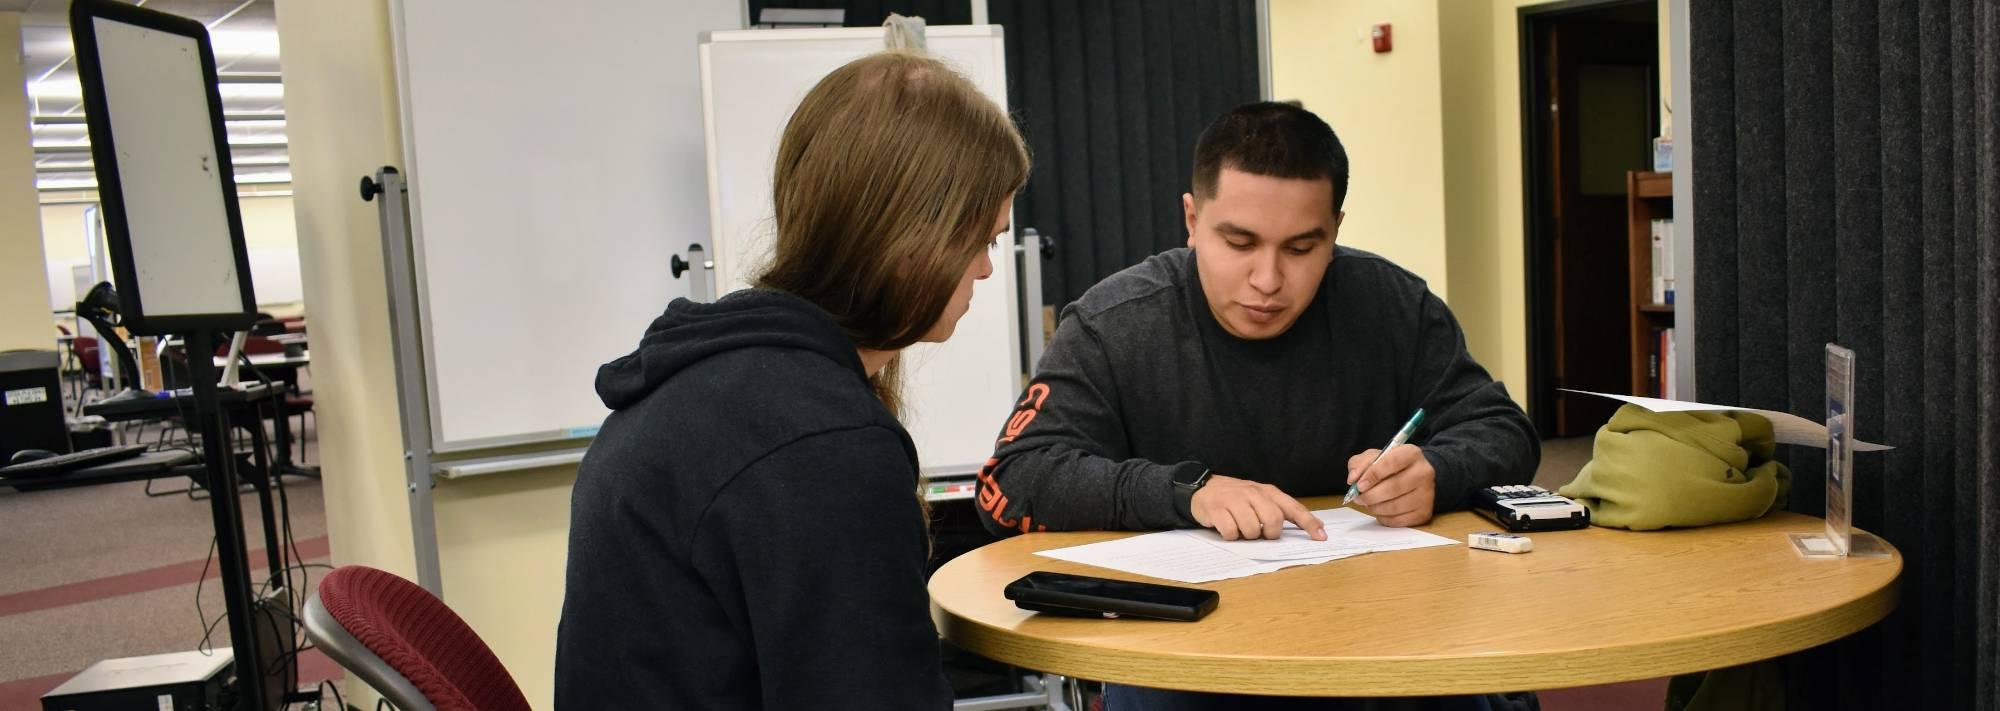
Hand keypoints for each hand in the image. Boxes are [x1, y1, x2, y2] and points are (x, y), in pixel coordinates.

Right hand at [1189, 475, 1325, 540]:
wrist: (1204, 488)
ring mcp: (1234, 500)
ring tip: (1241, 529)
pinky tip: (1227, 529)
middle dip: (1269, 533)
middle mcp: (1253, 493)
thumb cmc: (1238, 497)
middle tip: (1261, 533)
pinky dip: (1230, 536)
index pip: (1293, 508)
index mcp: (1268, 492)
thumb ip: (1281, 510)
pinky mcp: (1217, 509)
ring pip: (1251, 529)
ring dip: (1248, 536)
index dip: (1309, 523)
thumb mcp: (1260, 498)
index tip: (1321, 537)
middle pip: (1273, 520)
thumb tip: (1310, 527)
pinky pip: (1230, 532)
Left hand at [1346, 444, 1435, 526]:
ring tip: (1368, 503)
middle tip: (1358, 498)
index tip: (1359, 485)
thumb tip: (1353, 479)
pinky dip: (1383, 518)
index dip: (1373, 475)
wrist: (1412, 478)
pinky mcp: (1424, 512)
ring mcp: (1427, 494)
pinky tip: (1380, 510)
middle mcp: (1424, 472)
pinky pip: (1398, 520)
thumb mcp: (1373, 457)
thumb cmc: (1389, 466)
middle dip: (1370, 495)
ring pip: (1395, 506)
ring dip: (1375, 507)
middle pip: (1394, 487)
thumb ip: (1359, 464)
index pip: (1391, 462)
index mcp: (1411, 453)